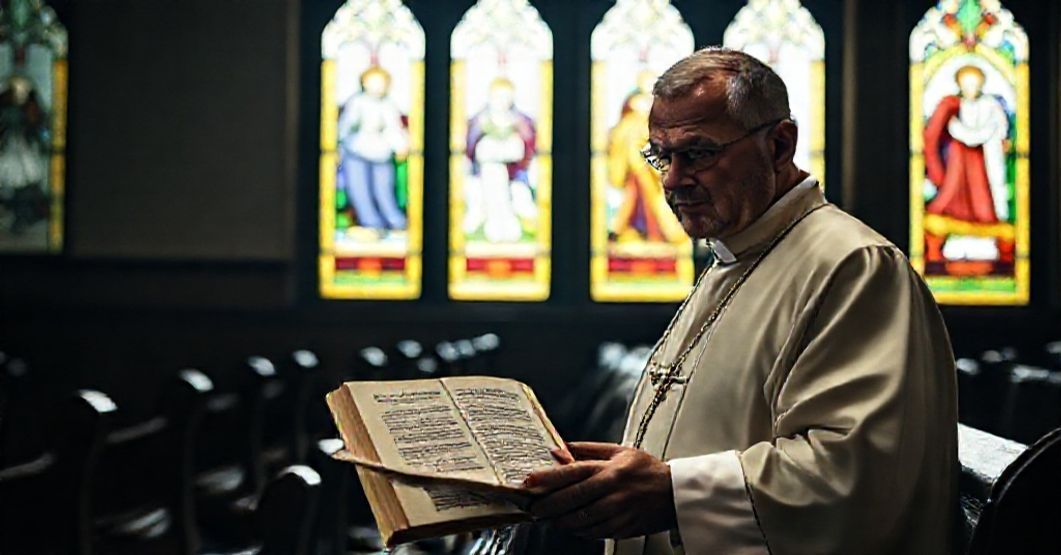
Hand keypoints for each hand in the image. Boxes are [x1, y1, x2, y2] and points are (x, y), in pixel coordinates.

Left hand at [523, 442, 675, 538]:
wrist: (676, 493)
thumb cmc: (646, 470)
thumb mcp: (619, 451)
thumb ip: (587, 449)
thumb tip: (560, 448)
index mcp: (610, 469)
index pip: (573, 472)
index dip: (548, 478)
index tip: (530, 481)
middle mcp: (613, 491)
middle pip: (572, 500)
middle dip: (548, 505)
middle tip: (534, 508)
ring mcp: (618, 512)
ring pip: (580, 520)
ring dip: (560, 520)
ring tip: (550, 517)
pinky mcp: (622, 528)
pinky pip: (593, 532)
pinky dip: (579, 529)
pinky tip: (572, 524)